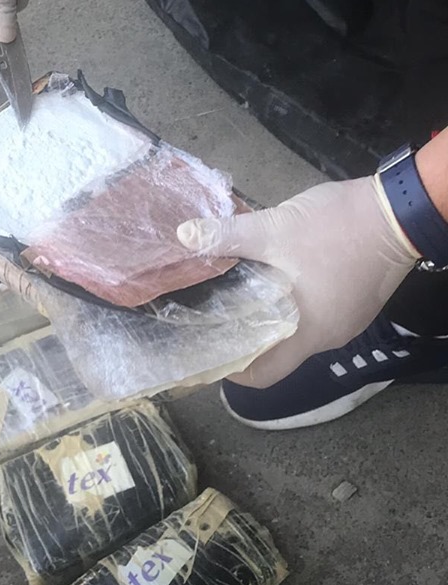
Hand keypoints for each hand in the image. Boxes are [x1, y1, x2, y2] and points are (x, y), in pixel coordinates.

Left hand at [177, 176, 418, 387]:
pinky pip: (318, 316)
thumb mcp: (274, 228)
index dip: (232, 368)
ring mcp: (347, 322)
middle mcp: (327, 336)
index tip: (208, 350)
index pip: (263, 374)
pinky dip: (296, 307)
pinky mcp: (357, 305)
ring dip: (272, 319)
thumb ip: (228, 236)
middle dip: (248, 339)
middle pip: (279, 354)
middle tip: (217, 317)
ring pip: (299, 333)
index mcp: (306, 331)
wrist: (398, 210)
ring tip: (242, 295)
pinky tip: (279, 281)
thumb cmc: (336, 227)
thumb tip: (185, 235)